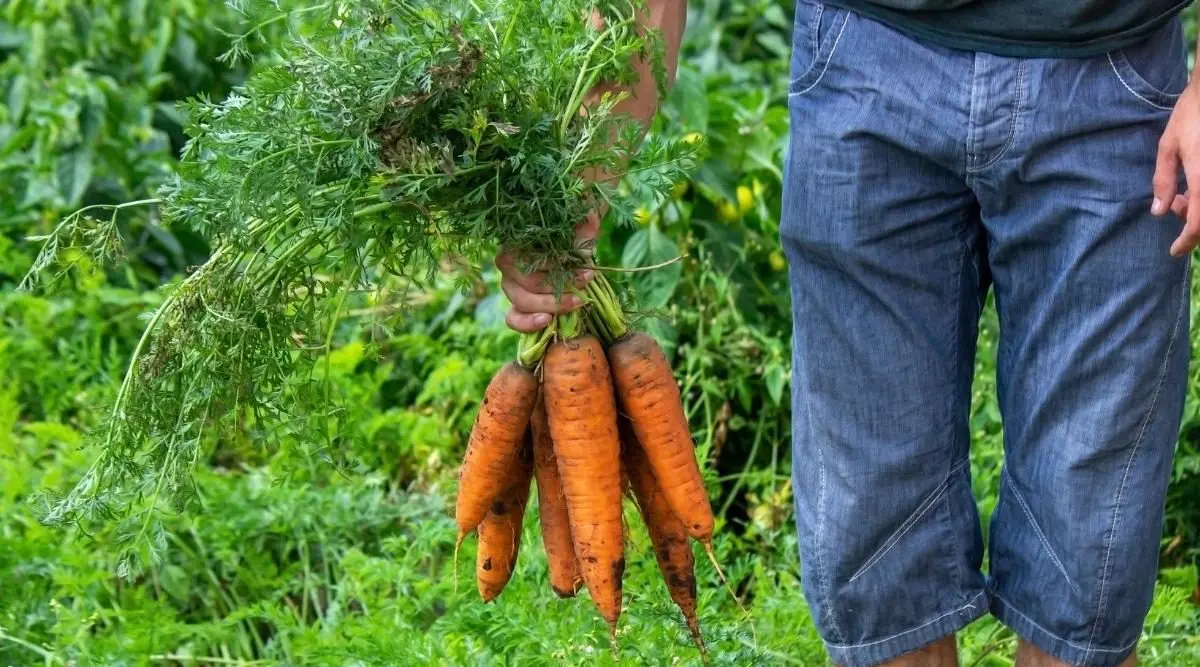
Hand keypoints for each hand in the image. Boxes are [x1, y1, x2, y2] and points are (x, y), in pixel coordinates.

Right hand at [496, 211, 599, 332]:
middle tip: (585, 289)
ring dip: (552, 306)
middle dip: (560, 289)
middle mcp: (507, 263)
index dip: (558, 268)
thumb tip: (590, 218)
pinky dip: (528, 324)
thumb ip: (584, 225)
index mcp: (517, 242)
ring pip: (522, 302)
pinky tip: (548, 321)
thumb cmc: (571, 238)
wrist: (570, 250)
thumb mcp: (580, 230)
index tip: (588, 271)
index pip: (530, 259)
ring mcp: (510, 286)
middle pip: (528, 283)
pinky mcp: (516, 305)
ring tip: (576, 303)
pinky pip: (514, 319)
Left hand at [1152, 83, 1199, 255]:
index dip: (1187, 241)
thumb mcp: (1168, 147)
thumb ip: (1164, 181)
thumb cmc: (1192, 114)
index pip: (1199, 223)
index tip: (1174, 251)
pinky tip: (1194, 184)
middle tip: (1175, 203)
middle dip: (1191, 220)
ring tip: (1183, 192)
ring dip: (1198, 206)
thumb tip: (1159, 212)